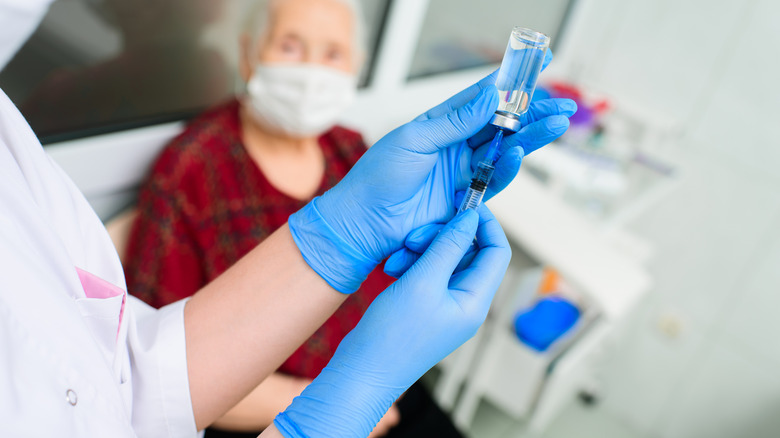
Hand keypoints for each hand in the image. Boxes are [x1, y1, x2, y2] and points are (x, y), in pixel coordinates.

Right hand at [275, 206, 511, 436]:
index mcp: (475, 301)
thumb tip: (471, 217)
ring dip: (422, 250)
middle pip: (469, 253)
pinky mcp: (424, 305)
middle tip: (414, 237)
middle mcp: (465, 303)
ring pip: (444, 259)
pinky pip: (427, 272)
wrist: (361, 371)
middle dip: (442, 237)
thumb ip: (448, 246)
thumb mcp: (422, 281)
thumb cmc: (393, 334)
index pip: (496, 251)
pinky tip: (392, 268)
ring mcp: (445, 305)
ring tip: (397, 258)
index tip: (461, 203)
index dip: (484, 223)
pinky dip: (411, 263)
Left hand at [289, 65, 574, 292]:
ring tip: (557, 123)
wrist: (365, 222)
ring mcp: (462, 171)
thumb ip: (455, 122)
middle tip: (562, 104)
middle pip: (502, 123)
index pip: (482, 96)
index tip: (538, 63)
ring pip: (505, 150)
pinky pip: (494, 180)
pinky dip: (509, 167)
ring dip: (531, 137)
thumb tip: (490, 97)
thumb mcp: (415, 140)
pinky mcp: (466, 198)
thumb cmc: (378, 177)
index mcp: (440, 123)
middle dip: (533, 112)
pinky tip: (521, 152)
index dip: (510, 81)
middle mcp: (455, 145)